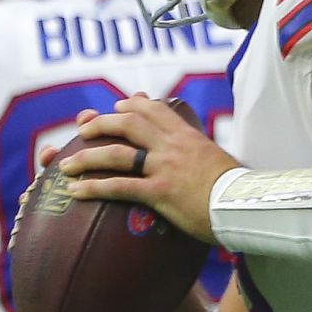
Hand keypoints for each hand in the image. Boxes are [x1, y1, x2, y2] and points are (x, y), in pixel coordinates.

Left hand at [56, 96, 239, 243]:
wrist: (247, 205)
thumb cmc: (239, 190)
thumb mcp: (222, 161)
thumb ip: (205, 154)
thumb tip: (206, 157)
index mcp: (188, 137)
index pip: (155, 109)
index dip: (131, 106)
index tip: (117, 107)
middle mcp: (173, 147)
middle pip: (128, 124)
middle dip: (99, 124)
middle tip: (82, 129)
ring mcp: (165, 168)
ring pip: (116, 154)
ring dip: (86, 157)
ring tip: (65, 165)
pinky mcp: (160, 192)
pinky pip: (120, 186)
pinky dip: (94, 188)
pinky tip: (77, 192)